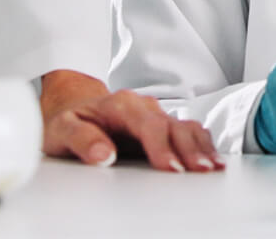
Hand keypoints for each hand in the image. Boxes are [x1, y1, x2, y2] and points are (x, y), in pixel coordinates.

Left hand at [41, 70, 221, 172]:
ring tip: (213, 167)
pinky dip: (202, 144)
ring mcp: (155, 115)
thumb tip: (102, 154)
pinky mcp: (162, 126)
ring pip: (186, 126)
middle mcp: (143, 107)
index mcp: (120, 105)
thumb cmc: (69, 120)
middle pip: (173, 125)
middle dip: (189, 149)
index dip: (161, 146)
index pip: (148, 124)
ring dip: (201, 147)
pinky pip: (189, 131)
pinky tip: (211, 160)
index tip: (170, 168)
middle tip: (200, 170)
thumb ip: (81, 139)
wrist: (74, 106)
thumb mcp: (62, 129)